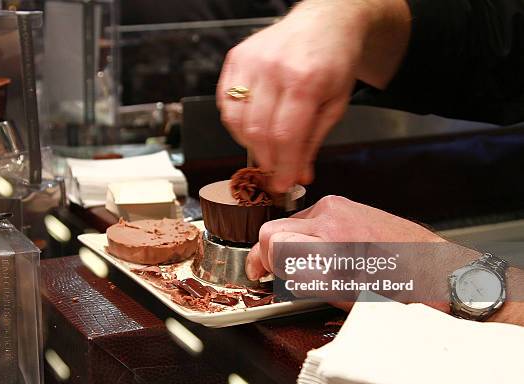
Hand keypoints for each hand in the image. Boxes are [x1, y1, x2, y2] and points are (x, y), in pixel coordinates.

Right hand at [217, 0, 410, 191]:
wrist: (323, 22)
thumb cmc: (333, 61)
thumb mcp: (335, 104)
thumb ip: (313, 142)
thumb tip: (297, 175)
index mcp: (305, 80)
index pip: (285, 136)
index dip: (281, 167)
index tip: (282, 184)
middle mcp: (274, 68)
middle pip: (258, 131)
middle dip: (265, 160)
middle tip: (274, 171)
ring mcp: (251, 61)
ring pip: (236, 120)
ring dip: (249, 143)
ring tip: (265, 147)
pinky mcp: (236, 58)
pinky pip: (225, 102)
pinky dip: (236, 122)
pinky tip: (252, 125)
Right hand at [246, 195, 480, 311]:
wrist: (435, 270)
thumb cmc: (399, 289)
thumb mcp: (343, 296)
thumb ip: (301, 279)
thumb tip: (275, 271)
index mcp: (330, 243)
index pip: (270, 241)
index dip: (260, 262)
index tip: (260, 275)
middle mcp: (331, 217)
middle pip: (272, 228)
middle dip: (268, 252)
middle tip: (272, 272)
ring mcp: (338, 206)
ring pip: (288, 222)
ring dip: (287, 243)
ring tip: (303, 264)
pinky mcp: (344, 204)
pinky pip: (308, 218)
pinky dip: (304, 235)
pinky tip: (320, 252)